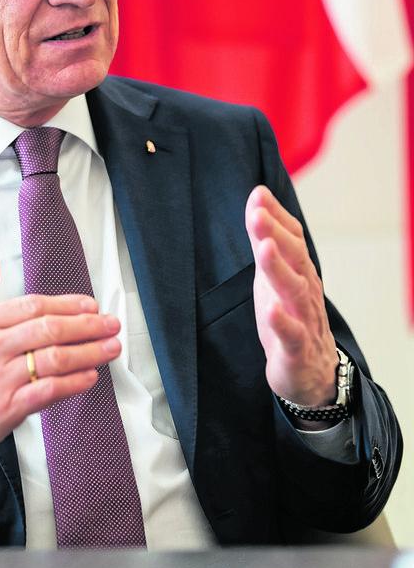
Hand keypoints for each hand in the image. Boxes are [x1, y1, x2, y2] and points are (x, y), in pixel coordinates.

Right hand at [0, 251, 120, 488]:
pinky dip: (73, 383)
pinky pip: (48, 391)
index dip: (66, 305)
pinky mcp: (5, 410)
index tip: (91, 306)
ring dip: (89, 352)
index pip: (31, 306)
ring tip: (111, 347)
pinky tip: (90, 377)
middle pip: (49, 329)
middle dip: (87, 326)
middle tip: (111, 324)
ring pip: (54, 359)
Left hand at [245, 186, 337, 409]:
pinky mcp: (295, 349)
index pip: (292, 237)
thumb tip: (256, 203)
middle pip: (295, 258)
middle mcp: (304, 290)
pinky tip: (271, 310)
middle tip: (258, 213)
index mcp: (299, 271)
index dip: (276, 216)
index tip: (258, 194)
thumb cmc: (290, 316)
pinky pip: (291, 335)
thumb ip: (264, 241)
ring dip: (278, 269)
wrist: (312, 373)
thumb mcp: (272, 276)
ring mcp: (302, 319)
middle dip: (276, 234)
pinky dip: (282, 322)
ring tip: (264, 248)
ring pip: (294, 291)